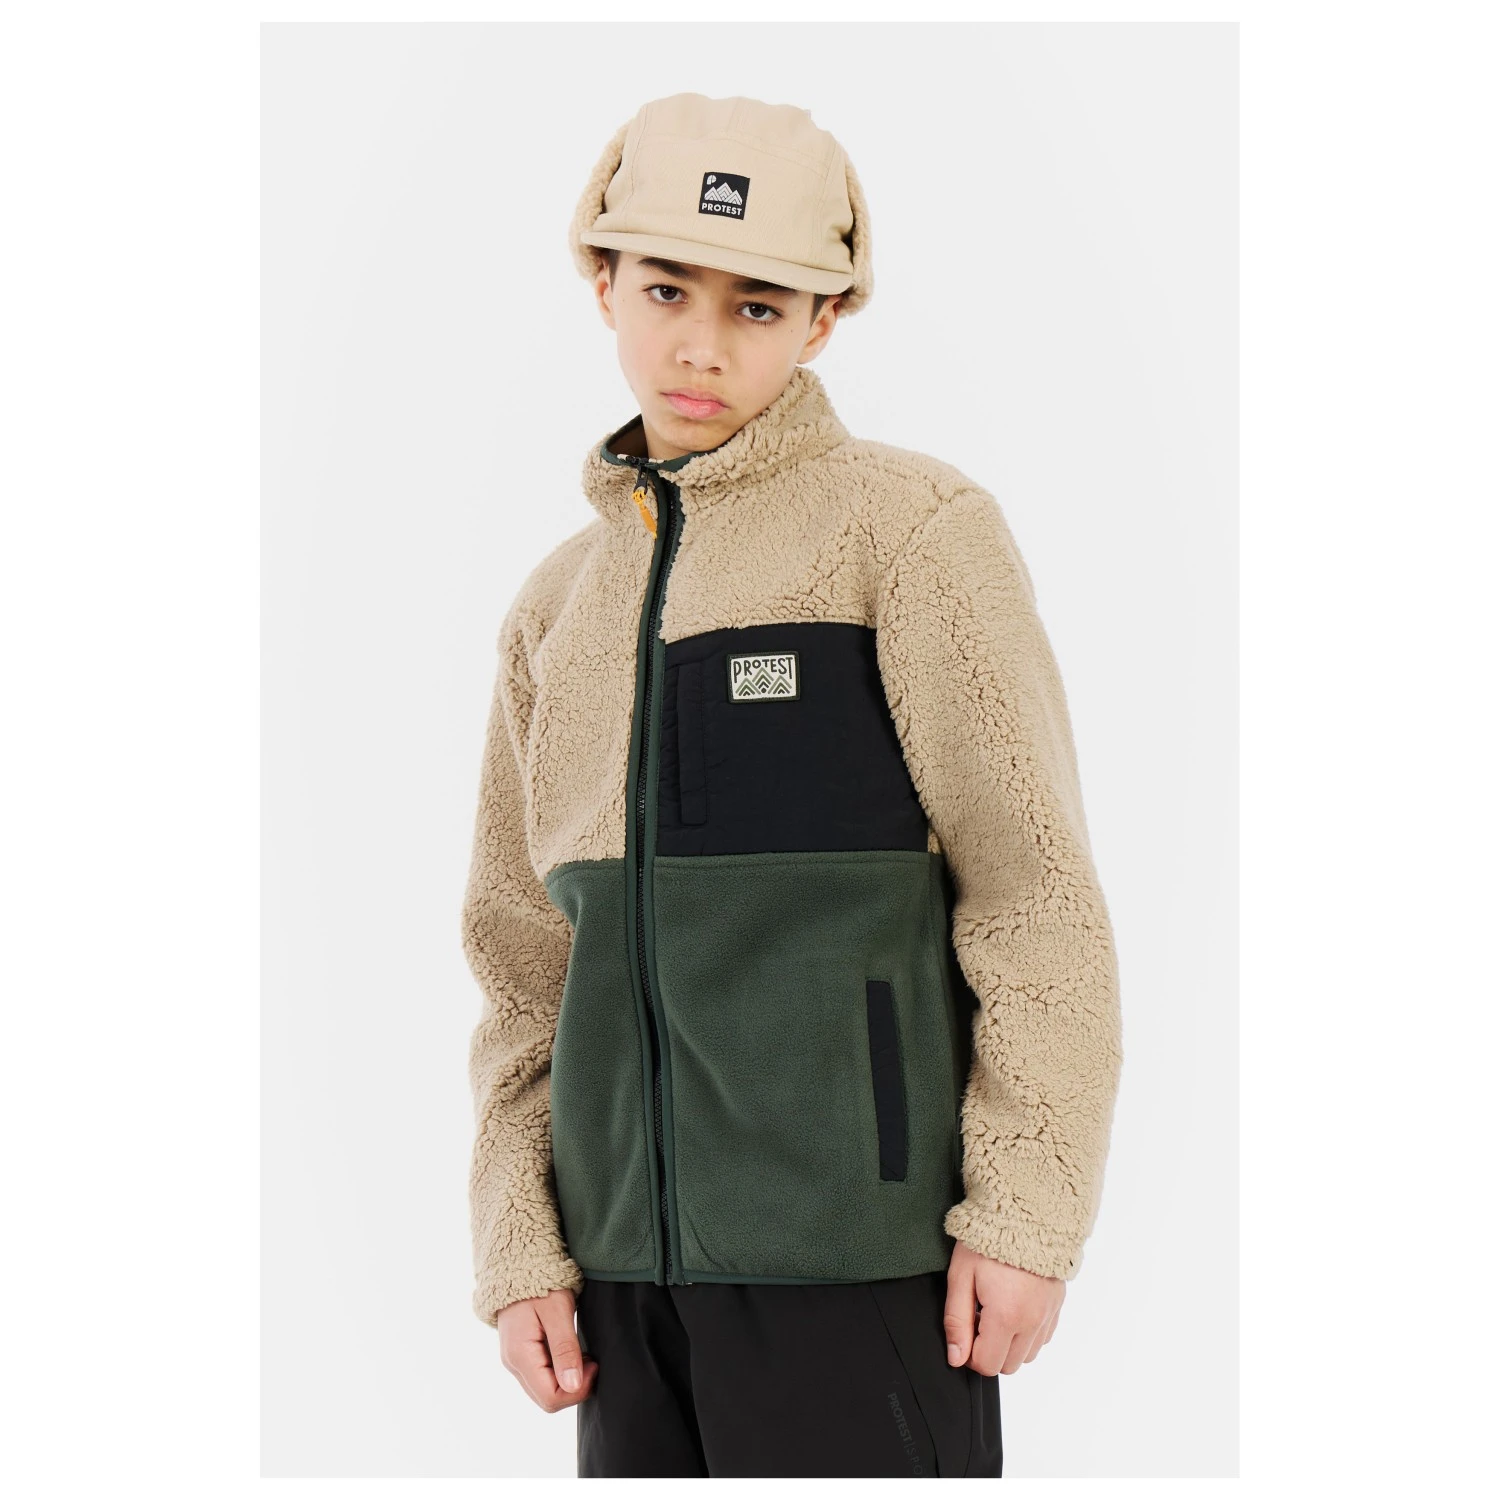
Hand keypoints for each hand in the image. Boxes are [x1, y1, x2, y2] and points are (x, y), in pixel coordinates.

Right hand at [497, 1287, 598, 1411]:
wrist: (518, 1265)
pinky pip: (541, 1377)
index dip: (577, 1390)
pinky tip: (570, 1352)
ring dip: (568, 1380)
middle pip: (547, 1399)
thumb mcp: (557, 1311)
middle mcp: (513, 1364)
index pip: (550, 1398)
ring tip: (582, 1354)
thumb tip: (573, 1386)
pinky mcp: (520, 1355)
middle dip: (574, 1387)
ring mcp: (514, 1361)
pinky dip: (559, 1371)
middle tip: (591, 1360)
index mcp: (519, 1356)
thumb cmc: (540, 1283)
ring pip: (544, 1390)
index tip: (594, 1364)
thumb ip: (564, 1349)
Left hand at [944, 1238, 1063, 1375]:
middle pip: (1008, 1365)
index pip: (986, 1365)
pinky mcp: (1057, 1306)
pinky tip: (1014, 1306)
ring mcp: (1048, 1315)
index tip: (964, 1331)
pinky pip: (1043, 1337)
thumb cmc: (988, 1239)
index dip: (968, 1354)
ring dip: (1009, 1344)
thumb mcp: (961, 1276)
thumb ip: (957, 1321)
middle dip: (989, 1350)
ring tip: (996, 1309)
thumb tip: (956, 1357)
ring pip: (1027, 1355)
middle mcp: (1032, 1322)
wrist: (1024, 1211)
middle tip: (978, 1317)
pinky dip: (1027, 1333)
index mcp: (1007, 1316)